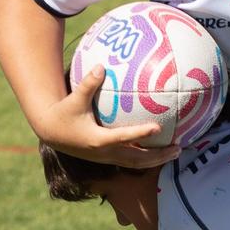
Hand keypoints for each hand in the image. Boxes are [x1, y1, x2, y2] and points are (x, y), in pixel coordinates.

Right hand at [35, 65, 178, 167]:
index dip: (140, 134)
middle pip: (136, 159)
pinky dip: (147, 158)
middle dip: (158, 155)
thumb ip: (88, 83)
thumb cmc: (64, 113)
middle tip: (178, 147)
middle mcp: (104, 153)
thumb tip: (101, 66)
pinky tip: (161, 150)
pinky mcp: (107, 159)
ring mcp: (106, 158)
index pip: (123, 137)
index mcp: (98, 140)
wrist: (51, 133)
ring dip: (157, 160)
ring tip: (177, 151)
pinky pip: (131, 161)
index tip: (158, 128)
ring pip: (136, 163)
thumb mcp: (74, 98)